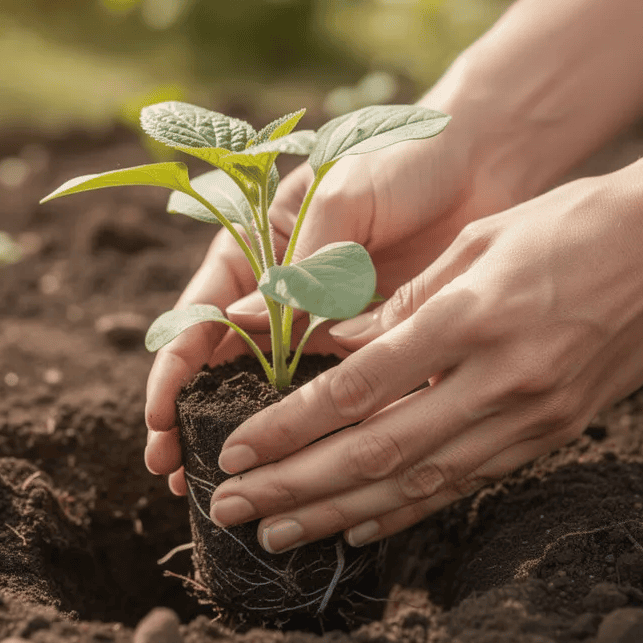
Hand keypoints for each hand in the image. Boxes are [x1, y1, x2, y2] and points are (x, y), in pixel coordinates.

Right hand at [144, 91, 532, 493]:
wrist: (483, 158)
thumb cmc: (401, 159)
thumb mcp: (344, 198)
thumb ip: (303, 261)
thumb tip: (238, 321)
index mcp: (256, 247)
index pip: (199, 314)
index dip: (173, 369)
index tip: (159, 419)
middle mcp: (281, 292)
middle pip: (220, 365)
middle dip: (191, 418)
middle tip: (173, 472)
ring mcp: (324, 322)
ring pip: (270, 389)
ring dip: (245, 436)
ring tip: (218, 484)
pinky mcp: (370, 344)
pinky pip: (333, 393)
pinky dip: (310, 431)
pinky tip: (299, 468)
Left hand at [205, 169, 642, 552]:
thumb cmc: (575, 222)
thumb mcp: (479, 240)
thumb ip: (403, 301)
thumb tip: (333, 348)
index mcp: (472, 316)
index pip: (359, 389)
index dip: (290, 428)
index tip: (235, 451)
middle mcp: (501, 378)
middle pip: (378, 450)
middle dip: (296, 485)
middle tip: (232, 508)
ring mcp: (533, 415)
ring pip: (419, 481)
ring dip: (340, 512)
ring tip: (278, 533)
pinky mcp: (554, 434)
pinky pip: (468, 483)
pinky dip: (409, 509)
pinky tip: (361, 528)